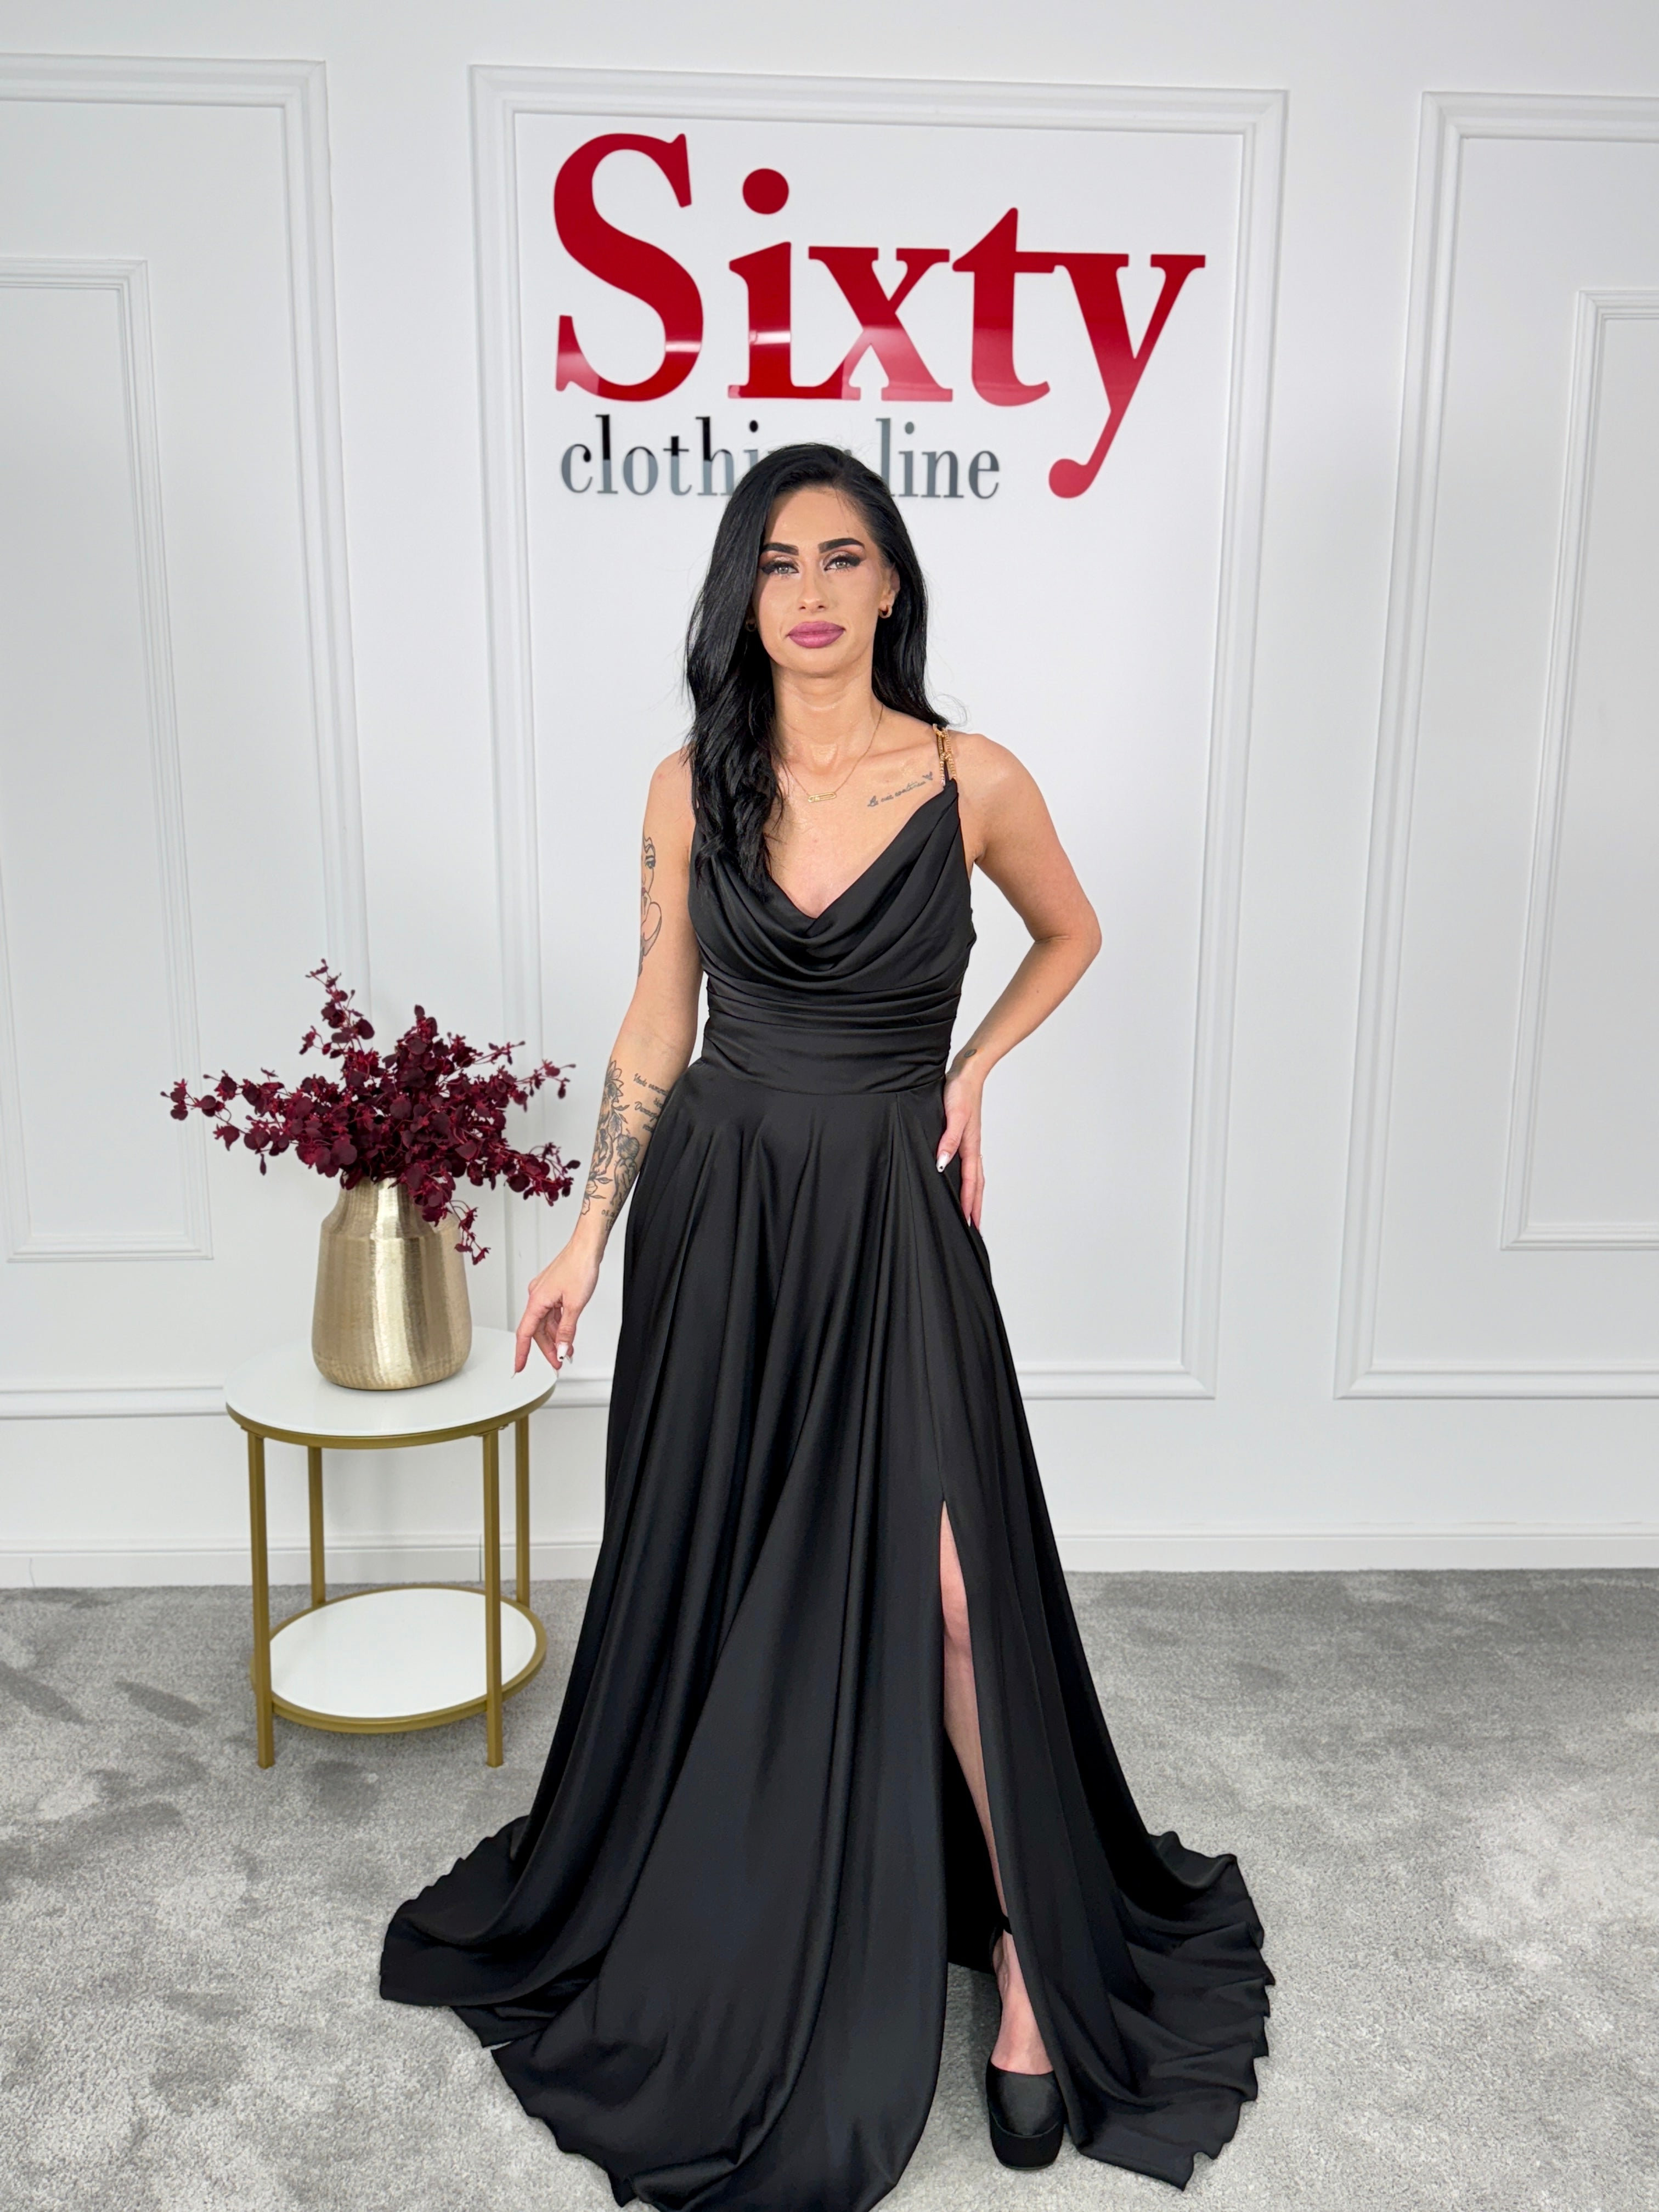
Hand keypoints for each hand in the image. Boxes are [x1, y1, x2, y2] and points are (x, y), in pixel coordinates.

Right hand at [514, 1241, 601, 1373]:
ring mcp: (545, 1293)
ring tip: (566, 1351)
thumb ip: (566, 1330)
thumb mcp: (575, 1305)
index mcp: (537, 1300)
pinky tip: (567, 1335)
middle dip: (547, 1348)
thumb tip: (560, 1348)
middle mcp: (537, 1296)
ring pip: (546, 1322)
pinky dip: (559, 1325)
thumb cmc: (579, 1267)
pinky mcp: (553, 1290)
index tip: (519, 1367)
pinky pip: (552, 1313)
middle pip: (537, 1330)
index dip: (521, 1353)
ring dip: (555, 1338)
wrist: (587, 1246)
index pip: (524, 1333)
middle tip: (557, 1363)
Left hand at [936, 1062, 984, 1228]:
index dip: (969, 1203)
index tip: (968, 1223)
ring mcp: (970, 1142)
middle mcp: (972, 1147)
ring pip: (975, 1175)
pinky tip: (963, 1180)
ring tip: (972, 1210)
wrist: (967, 1073)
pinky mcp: (966, 1136)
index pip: (970, 1182)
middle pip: (977, 1184)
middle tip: (974, 1226)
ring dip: (974, 1194)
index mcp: (970, 1146)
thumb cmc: (960, 1092)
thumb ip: (948, 1140)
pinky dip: (970, 1179)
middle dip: (976, 1205)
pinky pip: (970, 1165)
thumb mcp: (953, 1115)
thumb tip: (943, 1164)